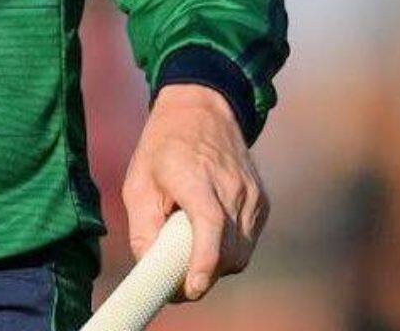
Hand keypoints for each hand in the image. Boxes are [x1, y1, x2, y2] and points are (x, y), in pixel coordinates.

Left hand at [120, 84, 268, 300]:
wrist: (201, 110)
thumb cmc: (162, 146)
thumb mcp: (138, 182)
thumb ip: (143, 227)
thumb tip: (149, 267)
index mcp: (196, 177)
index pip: (210, 225)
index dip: (204, 262)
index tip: (192, 288)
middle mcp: (231, 187)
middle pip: (228, 251)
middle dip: (203, 274)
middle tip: (176, 281)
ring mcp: (252, 195)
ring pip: (241, 253)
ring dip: (216, 264)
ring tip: (188, 247)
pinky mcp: (262, 202)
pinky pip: (248, 241)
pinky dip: (228, 249)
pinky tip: (207, 234)